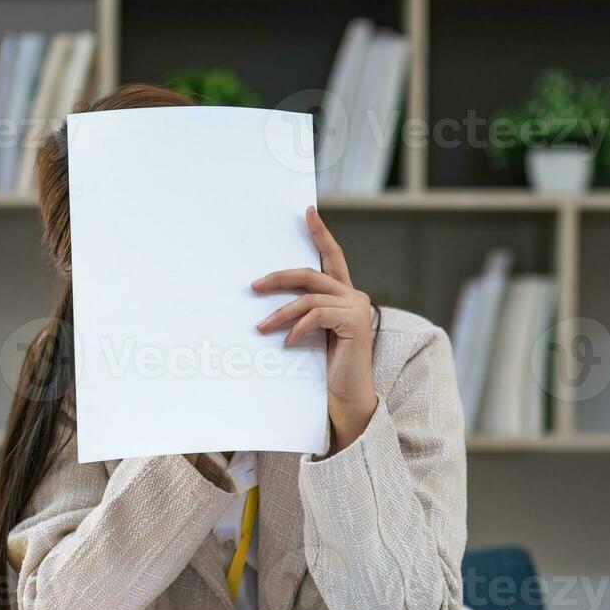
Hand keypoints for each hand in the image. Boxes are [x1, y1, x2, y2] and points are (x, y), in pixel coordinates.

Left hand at [253, 207, 377, 453]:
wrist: (348, 397)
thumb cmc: (328, 369)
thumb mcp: (312, 334)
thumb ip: (304, 313)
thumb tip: (269, 302)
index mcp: (344, 296)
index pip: (333, 257)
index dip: (321, 233)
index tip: (307, 212)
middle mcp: (354, 296)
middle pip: (311, 274)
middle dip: (279, 277)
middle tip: (253, 285)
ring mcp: (356, 308)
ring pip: (308, 298)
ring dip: (280, 313)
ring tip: (261, 328)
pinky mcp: (354, 322)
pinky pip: (315, 316)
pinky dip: (297, 329)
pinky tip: (288, 343)